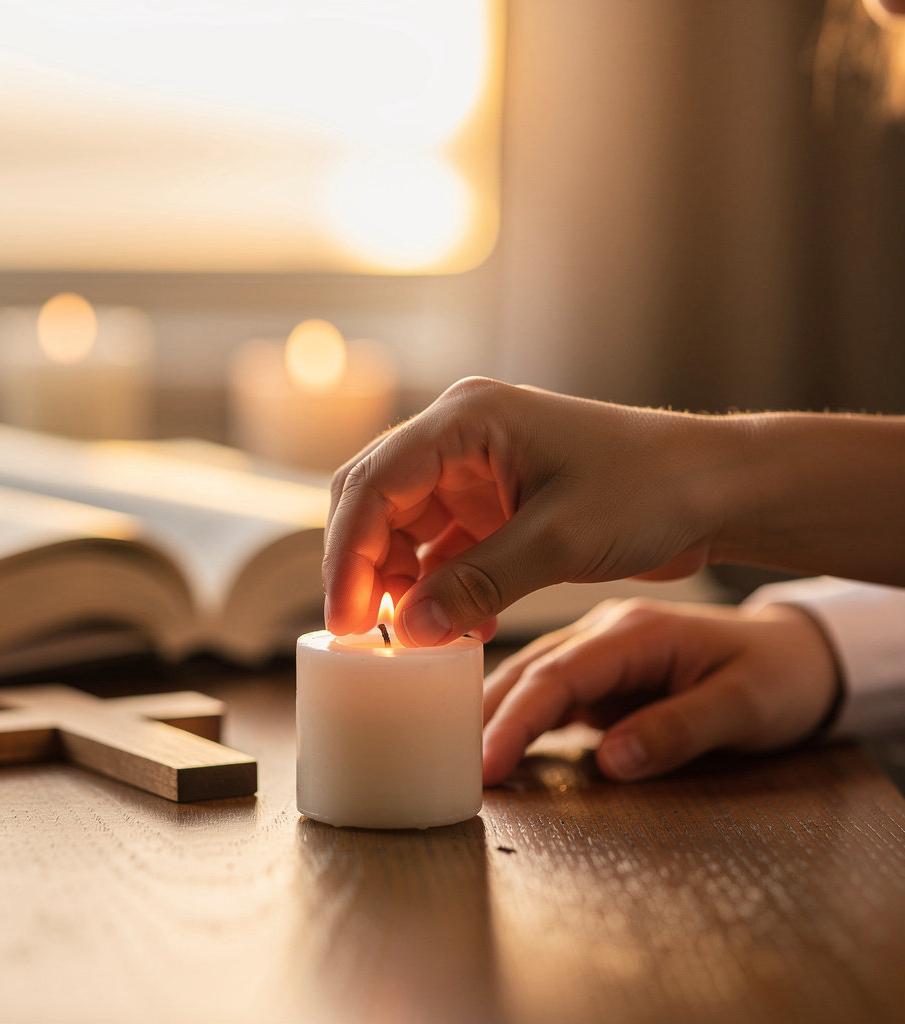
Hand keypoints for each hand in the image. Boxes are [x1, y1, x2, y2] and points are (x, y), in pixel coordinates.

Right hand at [323, 377, 726, 643]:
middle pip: (374, 502)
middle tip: (367, 636)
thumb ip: (477, 585)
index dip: (350, 554)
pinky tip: (457, 626)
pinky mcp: (491, 507)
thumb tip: (408, 631)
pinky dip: (438, 590)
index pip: (374, 482)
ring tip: (422, 636)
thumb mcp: (560, 540)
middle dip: (366, 569)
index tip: (350, 620)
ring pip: (401, 530)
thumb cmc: (650, 488)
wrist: (712, 489)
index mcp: (466, 419)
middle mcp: (458, 437)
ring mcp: (472, 473)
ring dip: (401, 584)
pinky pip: (440, 551)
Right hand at [482, 598, 840, 784]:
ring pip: (531, 674)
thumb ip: (679, 729)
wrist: (794, 653)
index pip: (561, 675)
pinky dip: (517, 712)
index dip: (518, 719)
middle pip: (531, 669)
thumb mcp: (746, 705)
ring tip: (455, 751)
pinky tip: (494, 735)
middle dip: (486, 713)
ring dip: (492, 710)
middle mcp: (607, 631)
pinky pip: (548, 688)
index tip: (487, 763)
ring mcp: (600, 647)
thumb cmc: (776, 676)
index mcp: (636, 632)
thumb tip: (611, 760)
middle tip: (445, 758)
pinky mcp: (601, 670)